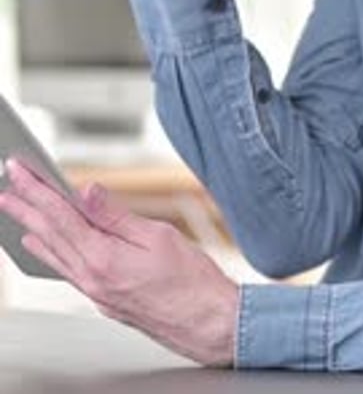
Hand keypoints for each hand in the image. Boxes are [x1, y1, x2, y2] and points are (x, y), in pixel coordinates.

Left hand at [0, 160, 237, 366]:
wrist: (210, 325)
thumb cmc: (193, 283)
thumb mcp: (158, 236)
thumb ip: (117, 216)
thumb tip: (89, 192)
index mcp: (103, 259)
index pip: (60, 215)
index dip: (36, 189)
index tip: (19, 170)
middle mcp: (93, 280)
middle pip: (50, 235)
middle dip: (25, 207)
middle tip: (5, 187)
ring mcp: (97, 293)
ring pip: (55, 255)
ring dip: (33, 228)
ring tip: (16, 212)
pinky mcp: (105, 300)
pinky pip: (67, 270)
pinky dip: (51, 252)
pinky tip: (44, 245)